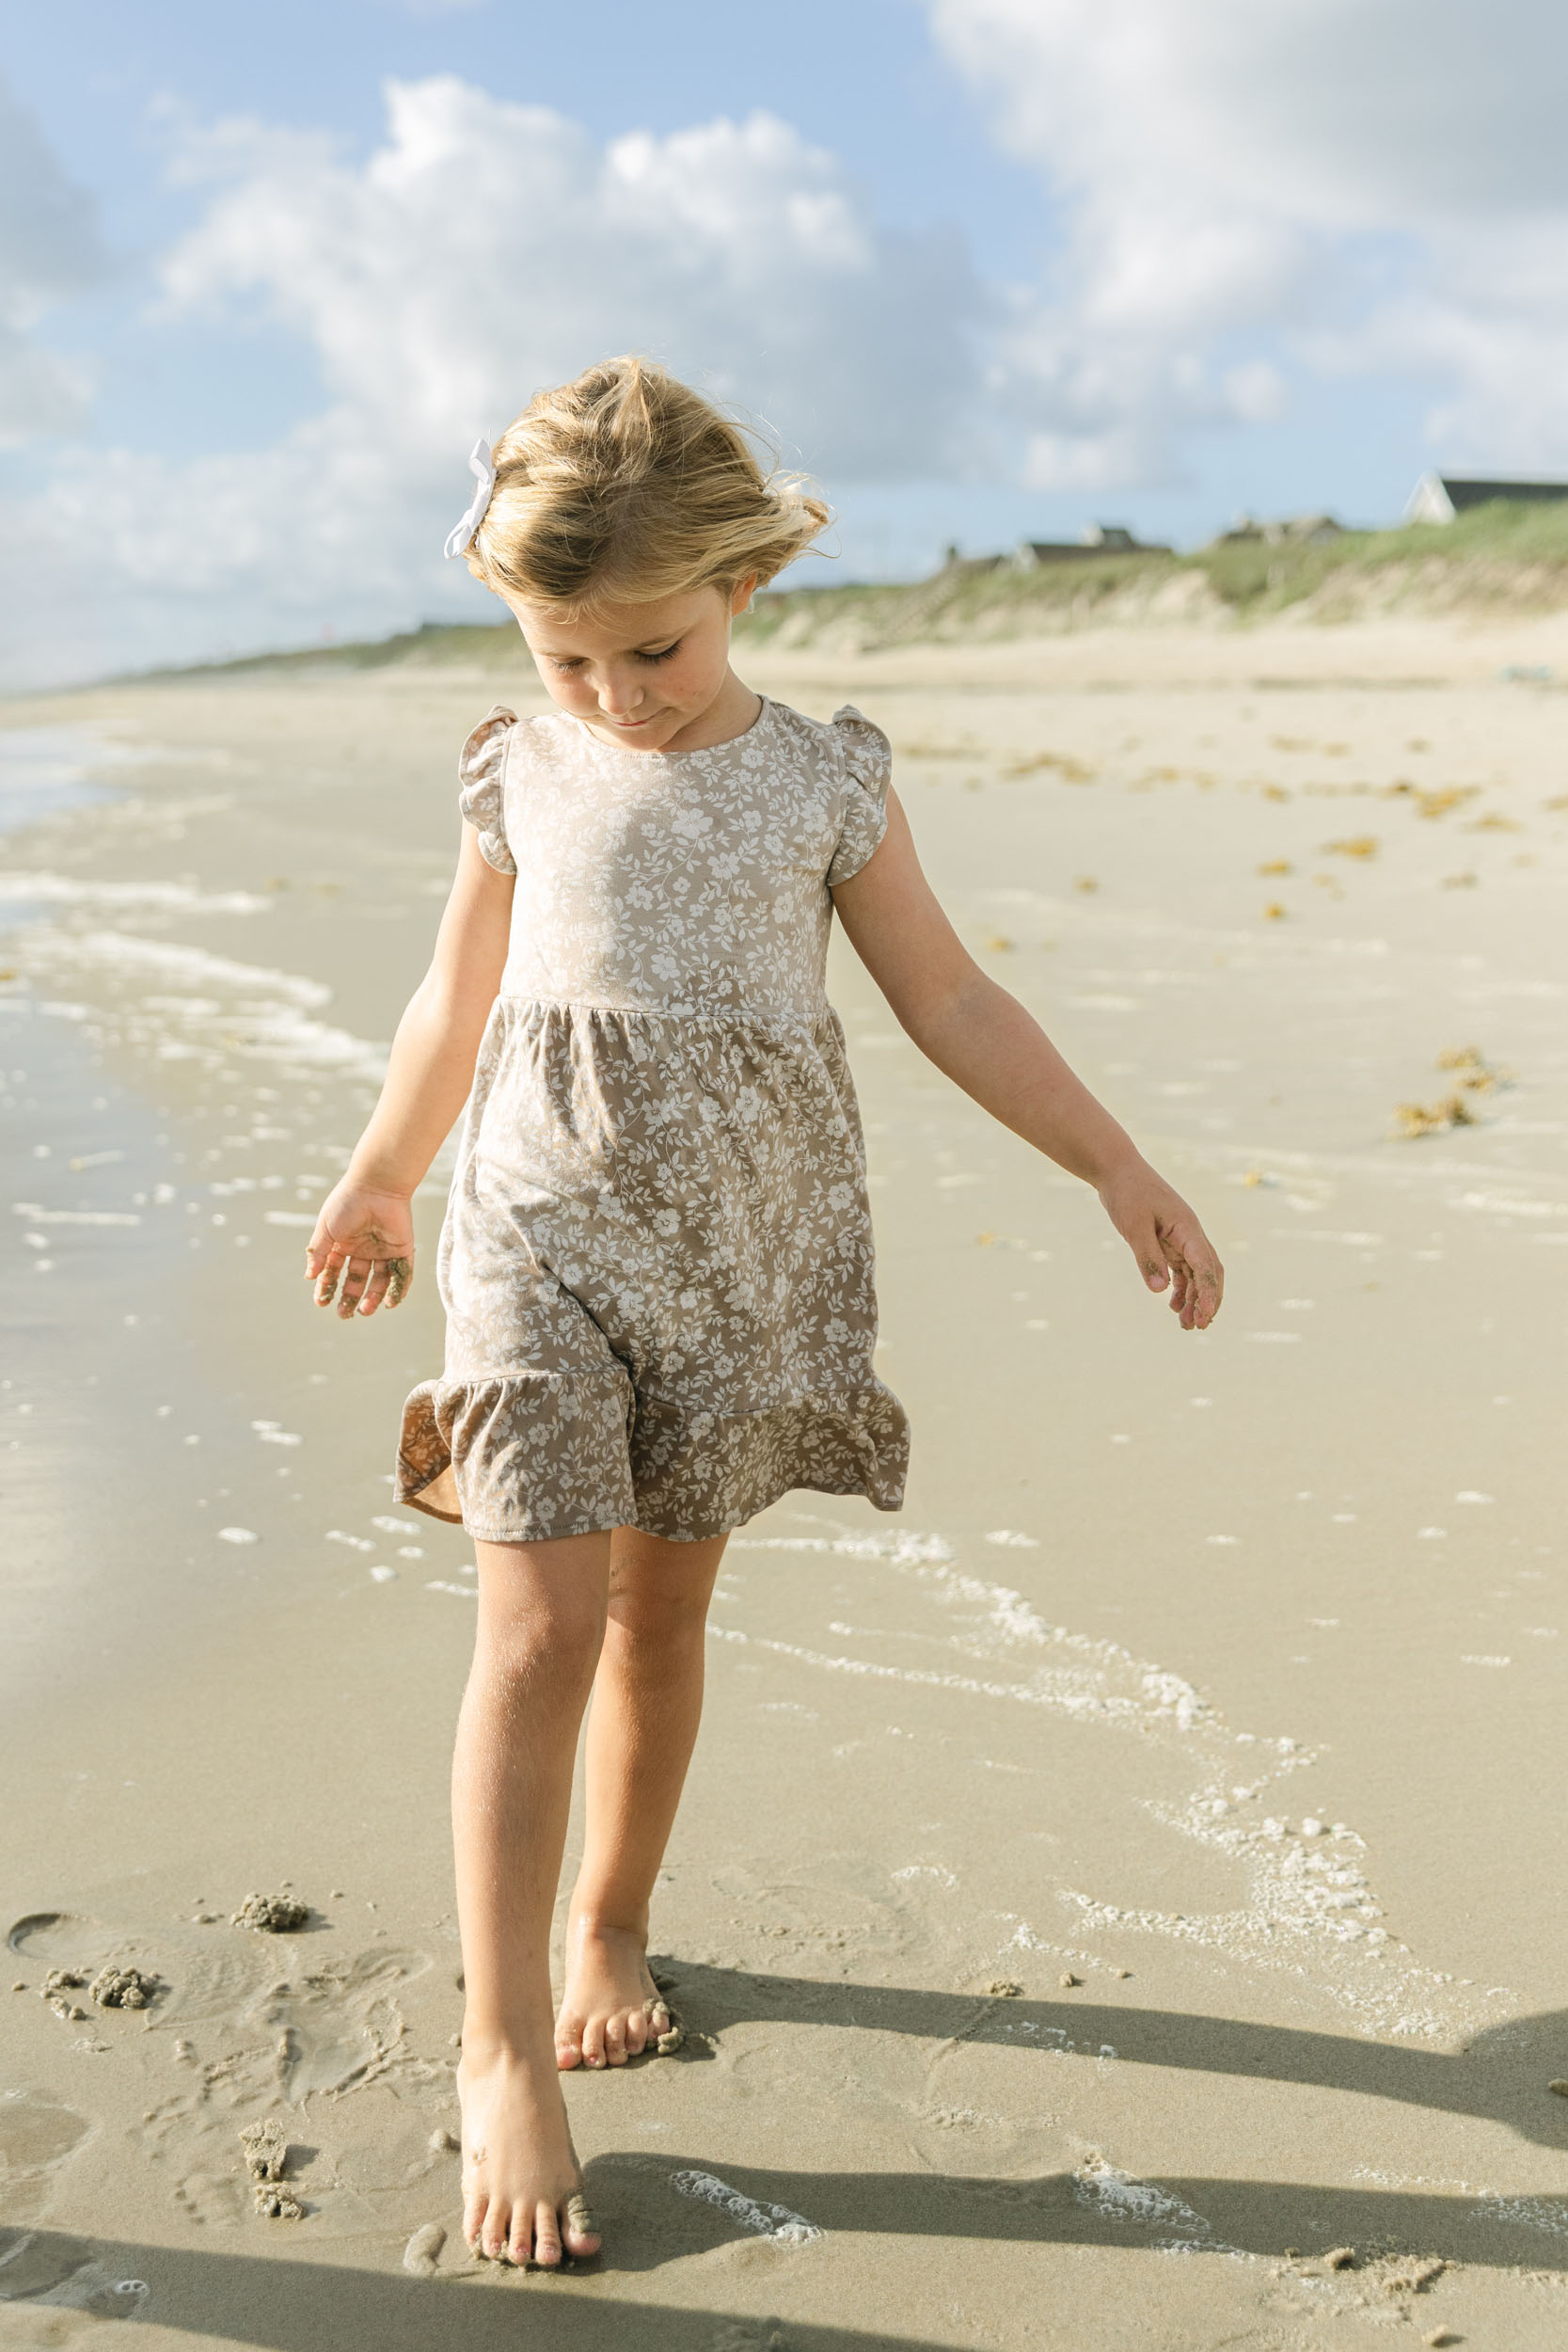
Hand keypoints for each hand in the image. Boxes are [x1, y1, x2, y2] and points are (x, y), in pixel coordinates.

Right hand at [305, 1181, 415, 1319]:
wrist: (376, 1186)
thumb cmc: (347, 1203)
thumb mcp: (326, 1229)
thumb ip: (319, 1252)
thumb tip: (309, 1277)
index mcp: (342, 1243)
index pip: (333, 1271)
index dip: (327, 1287)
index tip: (321, 1302)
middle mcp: (362, 1249)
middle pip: (356, 1280)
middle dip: (349, 1298)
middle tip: (344, 1314)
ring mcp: (383, 1250)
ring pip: (379, 1281)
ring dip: (372, 1298)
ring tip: (364, 1310)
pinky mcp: (403, 1248)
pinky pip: (402, 1274)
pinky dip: (397, 1289)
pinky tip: (390, 1303)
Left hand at [1098, 1159, 1223, 1330]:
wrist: (1117, 1170)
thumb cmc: (1127, 1193)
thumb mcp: (1133, 1226)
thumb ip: (1147, 1257)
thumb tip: (1159, 1290)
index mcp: (1187, 1228)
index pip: (1205, 1265)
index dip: (1208, 1293)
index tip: (1205, 1316)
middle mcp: (1190, 1234)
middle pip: (1209, 1272)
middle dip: (1207, 1300)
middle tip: (1198, 1325)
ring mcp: (1181, 1238)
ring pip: (1196, 1274)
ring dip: (1194, 1298)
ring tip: (1186, 1324)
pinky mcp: (1169, 1241)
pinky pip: (1182, 1269)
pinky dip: (1181, 1288)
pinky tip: (1173, 1305)